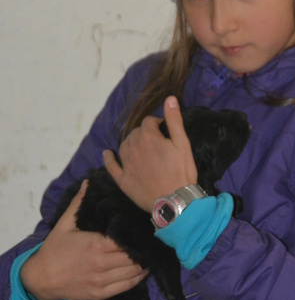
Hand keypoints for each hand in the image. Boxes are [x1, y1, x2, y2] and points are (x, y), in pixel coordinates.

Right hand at [20, 183, 147, 299]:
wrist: (40, 278)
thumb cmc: (54, 249)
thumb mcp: (64, 224)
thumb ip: (78, 203)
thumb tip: (88, 182)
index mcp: (96, 244)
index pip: (127, 240)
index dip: (138, 236)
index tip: (145, 229)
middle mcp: (102, 263)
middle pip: (134, 256)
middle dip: (143, 249)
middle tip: (150, 242)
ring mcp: (102, 280)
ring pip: (134, 272)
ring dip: (144, 263)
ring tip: (149, 255)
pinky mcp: (100, 294)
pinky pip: (127, 286)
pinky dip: (138, 278)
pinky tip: (143, 270)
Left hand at [103, 96, 197, 211]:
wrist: (174, 201)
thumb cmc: (182, 172)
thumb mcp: (183, 144)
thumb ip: (174, 120)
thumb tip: (169, 98)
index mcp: (148, 137)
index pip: (148, 122)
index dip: (157, 124)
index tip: (164, 130)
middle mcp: (133, 147)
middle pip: (135, 133)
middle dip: (145, 133)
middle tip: (157, 141)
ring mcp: (126, 164)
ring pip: (124, 146)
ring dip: (131, 142)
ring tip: (140, 146)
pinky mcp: (123, 180)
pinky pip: (112, 166)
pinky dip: (109, 158)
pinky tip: (107, 154)